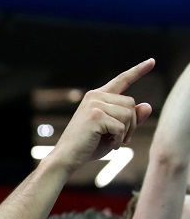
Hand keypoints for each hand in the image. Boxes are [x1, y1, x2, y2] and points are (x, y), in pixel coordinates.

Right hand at [48, 59, 153, 173]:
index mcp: (97, 97)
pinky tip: (110, 145)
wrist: (67, 157)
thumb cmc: (88, 145)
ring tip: (114, 142)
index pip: (122, 80)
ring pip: (129, 114)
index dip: (138, 71)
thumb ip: (131, 118)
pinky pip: (121, 126)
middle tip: (120, 139)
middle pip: (131, 103)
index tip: (151, 61)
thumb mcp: (115, 131)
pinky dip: (120, 139)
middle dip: (132, 124)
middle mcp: (95, 96)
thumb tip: (148, 105)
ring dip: (126, 132)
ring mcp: (94, 104)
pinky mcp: (95, 115)